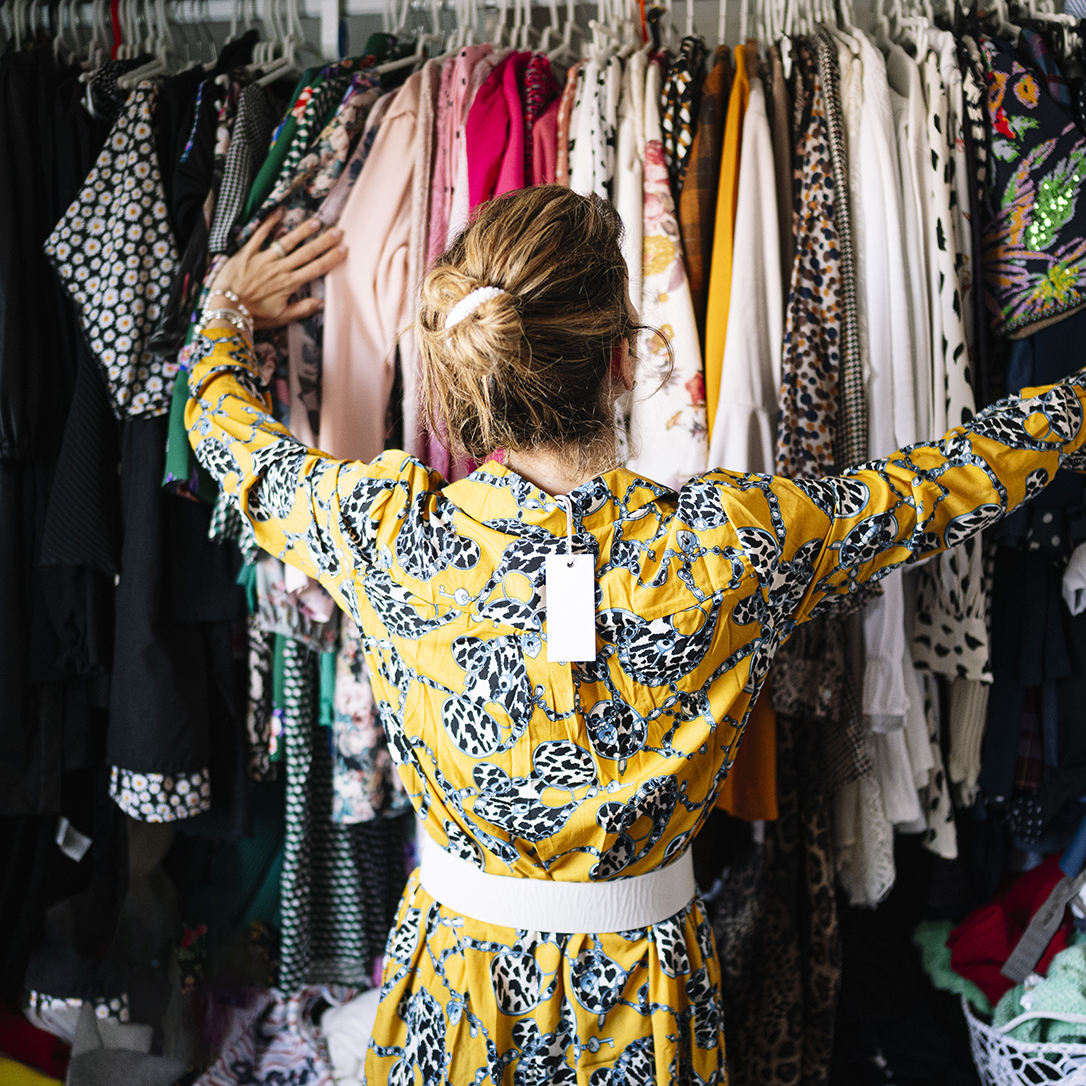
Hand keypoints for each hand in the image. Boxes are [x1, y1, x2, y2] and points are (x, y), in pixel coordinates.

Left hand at [208, 209, 347, 328]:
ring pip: (287, 242)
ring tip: (316, 221)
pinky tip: (279, 212)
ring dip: (303, 231)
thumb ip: (302, 309)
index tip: (344, 249)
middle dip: (324, 241)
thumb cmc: (254, 315)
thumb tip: (321, 303)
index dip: (332, 258)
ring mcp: (264, 258)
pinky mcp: (248, 252)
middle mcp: (280, 268)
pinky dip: (269, 222)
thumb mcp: (280, 318)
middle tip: (337, 231)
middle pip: (306, 252)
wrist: (226, 307)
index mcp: (290, 284)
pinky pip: (260, 235)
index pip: (316, 268)